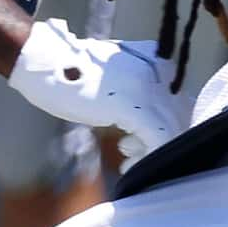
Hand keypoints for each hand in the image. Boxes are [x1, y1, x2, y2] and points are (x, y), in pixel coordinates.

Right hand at [7, 19, 186, 156]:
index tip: (146, 140)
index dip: (169, 125)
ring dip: (153, 153)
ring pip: (173, 130)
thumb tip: (151, 114)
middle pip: (182, 115)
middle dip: (162, 141)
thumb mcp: (113, 76)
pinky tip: (128, 167)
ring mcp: (148, 87)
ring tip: (129, 158)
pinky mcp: (134, 105)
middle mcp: (160, 71)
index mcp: (157, 60)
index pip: (181, 99)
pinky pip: (158, 139)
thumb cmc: (70, 72)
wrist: (45, 62)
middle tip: (135, 151)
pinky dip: (147, 158)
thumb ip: (138, 87)